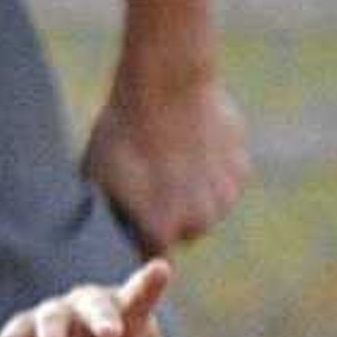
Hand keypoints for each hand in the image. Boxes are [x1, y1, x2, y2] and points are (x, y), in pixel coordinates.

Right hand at [0, 256, 175, 336]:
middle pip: (93, 303)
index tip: (162, 270)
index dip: (149, 283)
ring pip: (50, 322)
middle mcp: (87, 304)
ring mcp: (52, 315)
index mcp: (125, 307)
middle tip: (111, 334)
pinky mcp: (21, 333)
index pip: (139, 294)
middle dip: (101, 316)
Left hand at [84, 65, 249, 250]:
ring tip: (172, 159)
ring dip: (195, 194)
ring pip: (208, 207)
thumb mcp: (96, 176)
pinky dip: (214, 171)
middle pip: (183, 232)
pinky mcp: (240, 171)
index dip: (141, 237)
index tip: (133, 218)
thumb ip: (109, 212)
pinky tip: (194, 144)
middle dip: (171, 216)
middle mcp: (197, 222)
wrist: (167, 83)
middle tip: (153, 181)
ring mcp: (223, 197)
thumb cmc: (123, 130)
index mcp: (160, 229)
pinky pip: (226, 182)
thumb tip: (105, 230)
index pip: (150, 253)